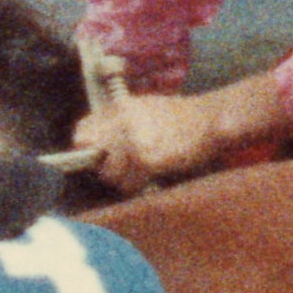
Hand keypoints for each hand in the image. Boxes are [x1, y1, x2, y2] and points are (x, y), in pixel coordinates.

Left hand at [80, 71, 289, 194]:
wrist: (209, 119)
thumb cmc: (180, 117)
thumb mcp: (145, 107)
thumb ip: (118, 120)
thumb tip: (89, 140)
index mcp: (121, 108)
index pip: (82, 130)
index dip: (85, 146)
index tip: (95, 155)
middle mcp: (123, 122)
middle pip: (94, 157)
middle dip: (105, 167)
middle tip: (123, 168)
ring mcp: (134, 141)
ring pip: (110, 174)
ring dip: (122, 179)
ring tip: (140, 172)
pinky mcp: (147, 159)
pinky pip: (129, 183)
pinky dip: (137, 185)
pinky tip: (150, 177)